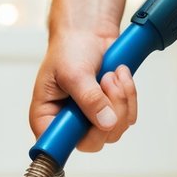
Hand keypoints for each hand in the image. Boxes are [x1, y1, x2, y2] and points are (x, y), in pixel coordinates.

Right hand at [30, 28, 138, 152]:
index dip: (75, 140)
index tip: (92, 125)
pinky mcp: (110, 112)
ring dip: (121, 99)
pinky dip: (129, 95)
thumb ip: (88, 99)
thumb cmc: (69, 49)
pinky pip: (128, 117)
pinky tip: (120, 75)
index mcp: (46, 117)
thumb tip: (106, 123)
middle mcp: (68, 124)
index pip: (58, 145)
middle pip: (94, 141)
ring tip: (111, 74)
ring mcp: (90, 120)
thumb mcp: (74, 72)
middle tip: (107, 81)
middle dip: (109, 111)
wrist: (88, 31)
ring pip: (115, 130)